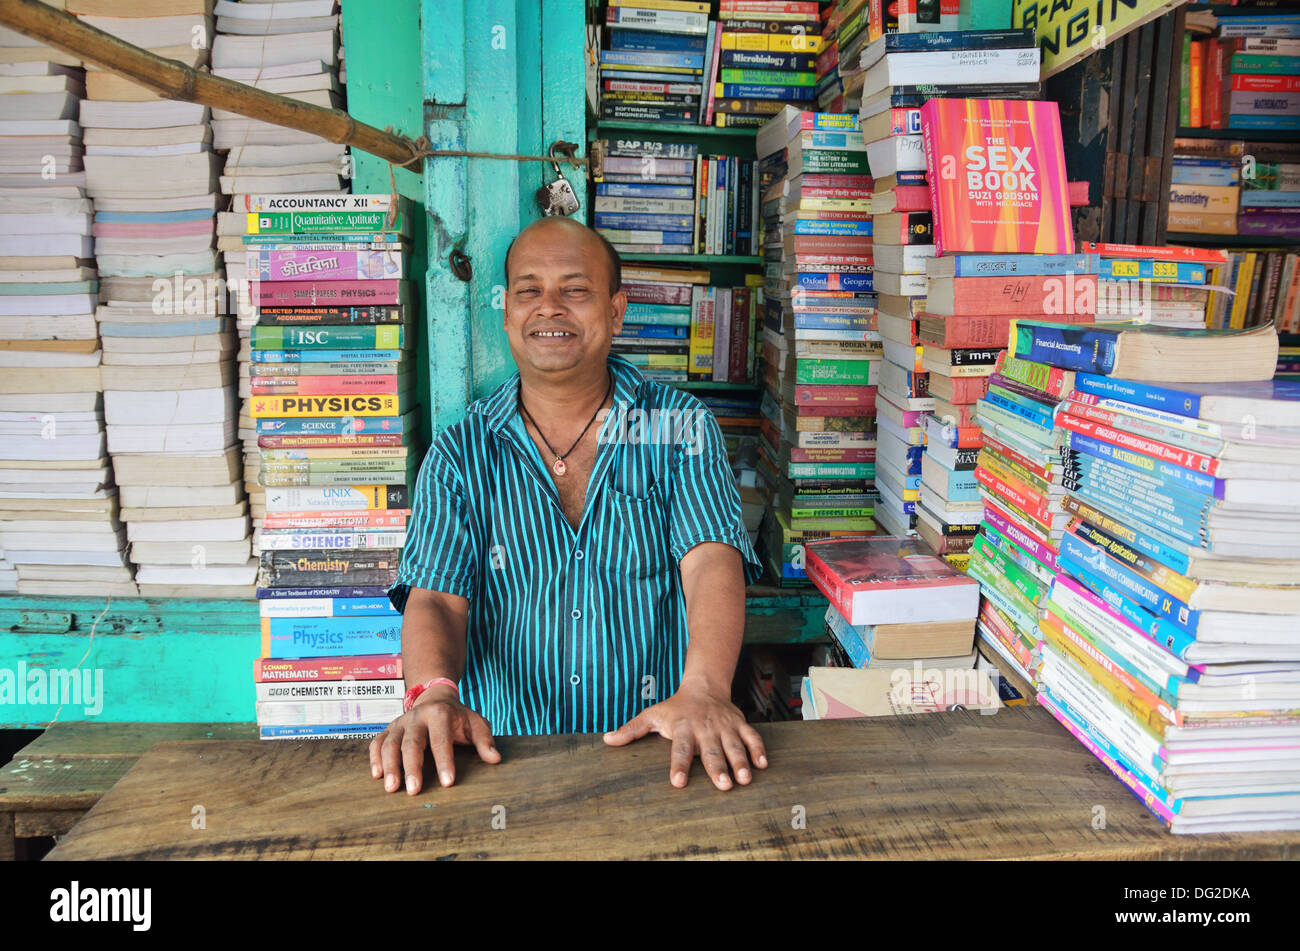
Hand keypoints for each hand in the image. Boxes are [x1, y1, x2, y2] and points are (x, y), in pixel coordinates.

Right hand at [368, 689, 500, 793]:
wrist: (434, 696)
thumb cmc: (457, 716)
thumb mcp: (475, 722)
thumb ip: (484, 740)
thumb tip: (495, 759)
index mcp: (440, 714)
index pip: (441, 740)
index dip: (444, 761)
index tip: (447, 782)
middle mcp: (417, 717)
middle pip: (412, 743)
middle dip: (412, 767)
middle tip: (413, 790)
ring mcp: (400, 722)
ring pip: (391, 743)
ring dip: (390, 766)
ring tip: (391, 788)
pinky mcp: (389, 729)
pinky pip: (377, 742)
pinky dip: (375, 758)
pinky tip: (377, 775)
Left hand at [602, 680, 767, 789]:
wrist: (704, 686)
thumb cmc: (675, 707)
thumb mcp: (652, 715)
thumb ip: (631, 730)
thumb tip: (607, 740)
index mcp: (683, 728)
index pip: (679, 749)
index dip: (678, 765)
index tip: (678, 782)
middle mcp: (704, 728)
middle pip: (711, 750)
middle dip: (718, 767)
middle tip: (723, 785)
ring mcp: (724, 726)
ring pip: (734, 745)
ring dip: (741, 762)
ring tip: (745, 779)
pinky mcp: (739, 724)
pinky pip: (752, 737)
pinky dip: (758, 749)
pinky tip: (763, 765)